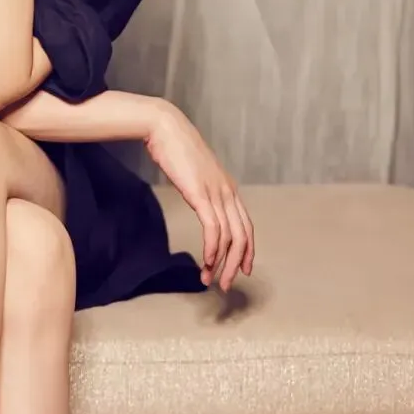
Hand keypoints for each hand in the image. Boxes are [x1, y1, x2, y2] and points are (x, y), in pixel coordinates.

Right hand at [145, 104, 254, 290]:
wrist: (165, 129)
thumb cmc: (176, 149)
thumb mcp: (195, 174)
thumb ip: (202, 189)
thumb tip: (200, 201)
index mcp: (228, 188)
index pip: (246, 226)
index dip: (247, 251)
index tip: (242, 269)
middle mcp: (228, 192)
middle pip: (242, 236)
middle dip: (235, 264)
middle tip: (226, 284)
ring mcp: (216, 193)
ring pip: (229, 237)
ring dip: (222, 263)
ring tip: (212, 279)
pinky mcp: (201, 194)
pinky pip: (213, 229)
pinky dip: (212, 249)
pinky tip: (207, 261)